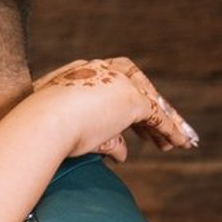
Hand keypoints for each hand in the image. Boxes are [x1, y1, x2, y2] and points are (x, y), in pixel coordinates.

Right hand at [28, 57, 197, 164]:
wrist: (41, 124)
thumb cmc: (41, 129)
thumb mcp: (71, 129)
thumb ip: (101, 137)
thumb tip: (122, 151)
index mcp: (78, 71)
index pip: (110, 78)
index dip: (124, 96)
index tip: (130, 118)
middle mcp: (99, 70)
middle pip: (136, 82)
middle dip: (151, 105)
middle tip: (160, 128)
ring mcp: (117, 82)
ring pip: (150, 100)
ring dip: (166, 122)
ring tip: (180, 141)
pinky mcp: (132, 101)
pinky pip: (157, 116)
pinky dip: (171, 130)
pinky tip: (181, 143)